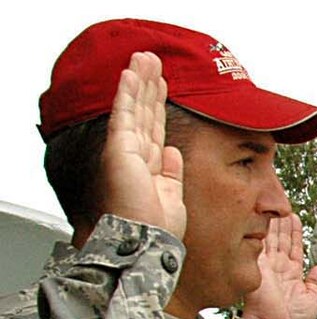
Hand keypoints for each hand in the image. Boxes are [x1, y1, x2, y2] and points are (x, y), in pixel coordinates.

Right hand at [99, 52, 184, 238]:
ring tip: (145, 57)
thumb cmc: (158, 227)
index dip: (158, 103)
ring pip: (134, 107)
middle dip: (149, 84)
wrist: (148, 240)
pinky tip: (130, 74)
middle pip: (144, 111)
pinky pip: (124, 114)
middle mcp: (136, 154)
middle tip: (153, 59)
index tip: (164, 83)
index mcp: (150, 165)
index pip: (154, 126)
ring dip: (140, 80)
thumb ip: (172, 172)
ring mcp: (126, 149)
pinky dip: (127, 93)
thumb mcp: (173, 194)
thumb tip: (173, 151)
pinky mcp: (120, 148)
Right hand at [241, 213, 316, 318]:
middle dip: (282, 224)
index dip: (295, 233)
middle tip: (283, 207)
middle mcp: (279, 268)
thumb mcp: (313, 300)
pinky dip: (262, 232)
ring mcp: (267, 266)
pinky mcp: (257, 267)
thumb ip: (316, 282)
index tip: (294, 218)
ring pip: (271, 240)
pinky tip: (264, 219)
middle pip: (281, 240)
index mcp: (293, 274)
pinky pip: (260, 246)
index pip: (294, 248)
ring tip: (276, 208)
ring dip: (273, 224)